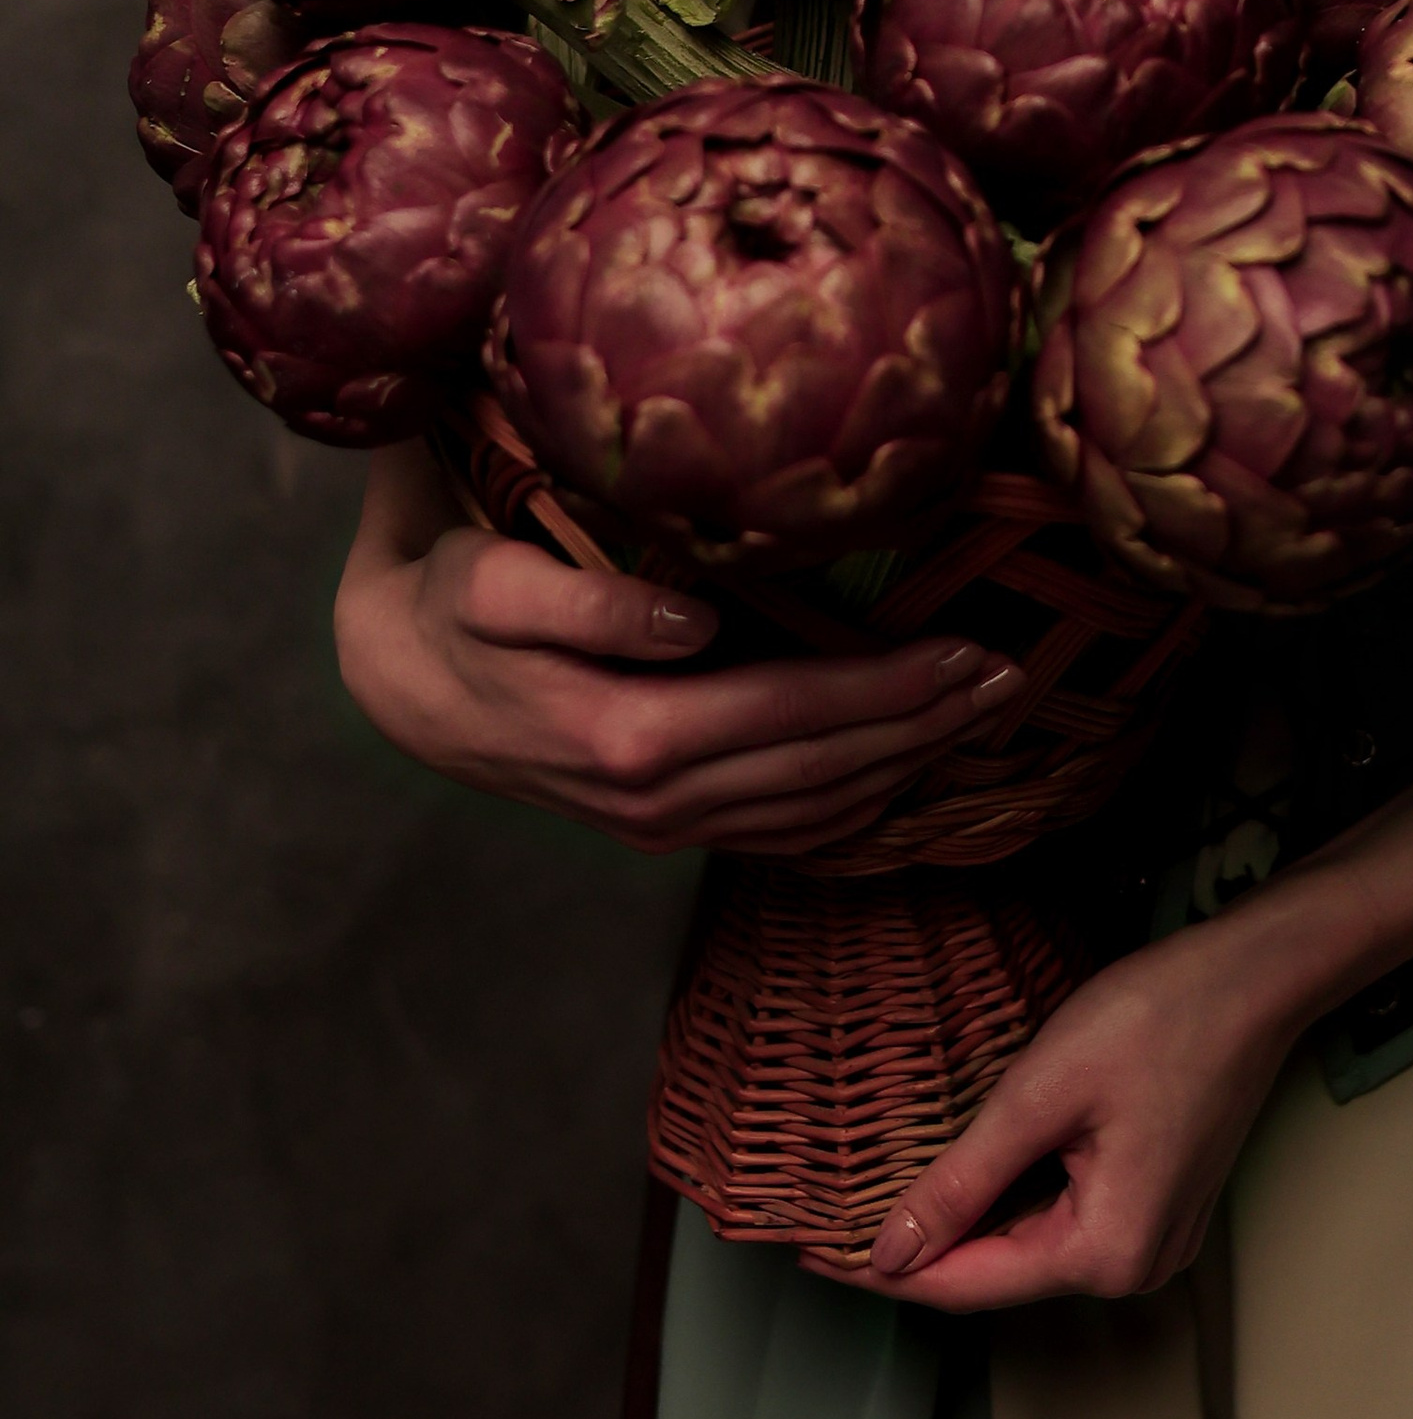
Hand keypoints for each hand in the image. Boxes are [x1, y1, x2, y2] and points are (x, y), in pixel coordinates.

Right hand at [333, 438, 1024, 855]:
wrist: (393, 677)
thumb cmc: (451, 599)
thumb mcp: (491, 582)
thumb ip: (585, 604)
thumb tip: (694, 620)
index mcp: (626, 737)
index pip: (794, 716)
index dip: (888, 689)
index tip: (971, 648)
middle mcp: (654, 798)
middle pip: (823, 771)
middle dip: (925, 727)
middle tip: (1014, 678)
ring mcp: (659, 823)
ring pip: (813, 811)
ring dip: (906, 767)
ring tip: (983, 716)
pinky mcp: (658, 824)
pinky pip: (777, 835)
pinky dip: (852, 818)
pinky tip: (905, 791)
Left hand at [856, 905, 1310, 1310]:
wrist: (1252, 978)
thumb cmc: (1159, 1020)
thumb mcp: (1039, 1095)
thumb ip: (962, 1183)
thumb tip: (890, 1253)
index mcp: (1105, 1253)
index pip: (965, 1285)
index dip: (883, 1271)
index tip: (815, 1255)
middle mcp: (1134, 1268)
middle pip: (998, 1272)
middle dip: (921, 1245)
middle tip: (837, 1216)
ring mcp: (1153, 1241)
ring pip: (1029, 1248)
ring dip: (965, 1222)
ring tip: (890, 1188)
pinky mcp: (1157, 1207)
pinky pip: (1063, 1223)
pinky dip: (1011, 1202)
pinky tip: (972, 1169)